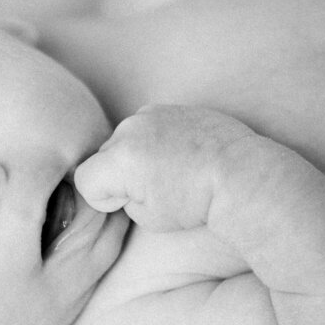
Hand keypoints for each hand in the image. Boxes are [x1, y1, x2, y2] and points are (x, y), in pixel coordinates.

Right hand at [74, 105, 253, 231]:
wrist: (239, 176)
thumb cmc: (196, 203)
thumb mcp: (147, 216)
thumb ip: (122, 196)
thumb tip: (122, 183)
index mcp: (122, 158)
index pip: (85, 180)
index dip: (106, 199)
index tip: (134, 203)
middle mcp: (131, 129)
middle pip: (104, 157)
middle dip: (121, 174)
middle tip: (157, 189)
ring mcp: (152, 114)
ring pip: (125, 141)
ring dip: (137, 155)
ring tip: (171, 171)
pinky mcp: (171, 107)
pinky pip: (148, 127)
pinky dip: (157, 141)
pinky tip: (181, 155)